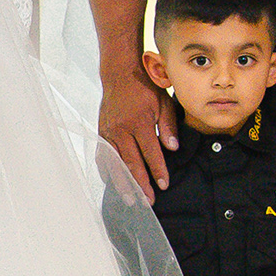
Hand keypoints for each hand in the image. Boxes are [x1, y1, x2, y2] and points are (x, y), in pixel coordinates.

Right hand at [98, 66, 177, 198]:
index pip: (150, 153)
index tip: (163, 185)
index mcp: (139, 123)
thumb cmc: (144, 87)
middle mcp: (121, 130)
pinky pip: (104, 156)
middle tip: (147, 201)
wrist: (119, 74)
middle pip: (131, 163)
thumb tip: (173, 148)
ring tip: (130, 198)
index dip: (157, 171)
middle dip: (140, 184)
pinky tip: (113, 182)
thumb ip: (168, 126)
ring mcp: (108, 132)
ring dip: (123, 182)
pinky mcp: (102, 132)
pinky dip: (108, 170)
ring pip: (116, 163)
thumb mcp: (163, 102)